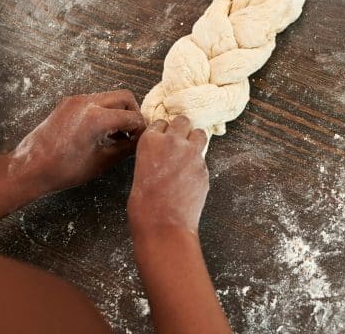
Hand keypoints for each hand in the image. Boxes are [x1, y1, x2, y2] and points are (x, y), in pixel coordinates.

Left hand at [11, 90, 145, 195]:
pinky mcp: (67, 103)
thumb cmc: (63, 170)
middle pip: (124, 97)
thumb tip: (138, 142)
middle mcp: (86, 103)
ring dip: (118, 111)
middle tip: (133, 132)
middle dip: (133, 113)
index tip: (142, 138)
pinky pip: (93, 101)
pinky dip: (103, 111)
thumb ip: (125, 148)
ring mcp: (75, 100)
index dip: (141, 128)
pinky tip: (102, 131)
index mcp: (97, 118)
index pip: (132, 116)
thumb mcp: (101, 162)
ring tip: (118, 134)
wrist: (29, 168)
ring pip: (109, 97)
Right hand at [128, 116, 208, 236]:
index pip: (161, 123)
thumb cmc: (145, 204)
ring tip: (189, 154)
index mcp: (151, 141)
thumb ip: (154, 156)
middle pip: (182, 121)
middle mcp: (172, 142)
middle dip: (182, 129)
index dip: (163, 131)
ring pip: (199, 133)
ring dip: (195, 140)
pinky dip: (198, 164)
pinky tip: (191, 178)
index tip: (164, 138)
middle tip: (179, 141)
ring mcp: (191, 153)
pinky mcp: (204, 167)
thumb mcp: (140, 171)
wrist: (163, 224)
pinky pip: (203, 158)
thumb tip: (163, 155)